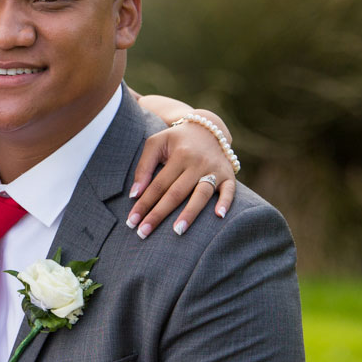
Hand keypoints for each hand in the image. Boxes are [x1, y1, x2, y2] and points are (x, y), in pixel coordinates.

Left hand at [127, 118, 237, 237]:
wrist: (208, 128)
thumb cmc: (176, 140)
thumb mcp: (156, 143)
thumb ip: (144, 167)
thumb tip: (135, 194)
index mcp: (179, 155)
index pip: (158, 185)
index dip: (144, 204)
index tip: (131, 221)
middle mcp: (197, 162)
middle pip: (176, 193)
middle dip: (159, 214)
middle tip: (143, 233)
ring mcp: (214, 169)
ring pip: (201, 194)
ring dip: (190, 213)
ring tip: (177, 232)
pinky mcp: (228, 175)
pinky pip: (229, 190)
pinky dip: (225, 202)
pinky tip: (218, 216)